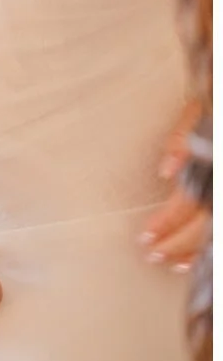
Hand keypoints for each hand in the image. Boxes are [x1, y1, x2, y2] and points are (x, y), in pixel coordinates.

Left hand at [139, 99, 208, 271]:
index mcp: (214, 165)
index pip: (190, 201)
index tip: (145, 236)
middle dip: (178, 244)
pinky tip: (193, 259)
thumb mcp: (198, 113)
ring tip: (170, 262)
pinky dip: (209, 248)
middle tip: (151, 254)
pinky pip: (220, 232)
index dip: (168, 222)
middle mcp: (222, 183)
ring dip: (194, 251)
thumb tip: (167, 171)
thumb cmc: (214, 107)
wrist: (222, 98)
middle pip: (205, 224)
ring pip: (217, 234)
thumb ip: (182, 138)